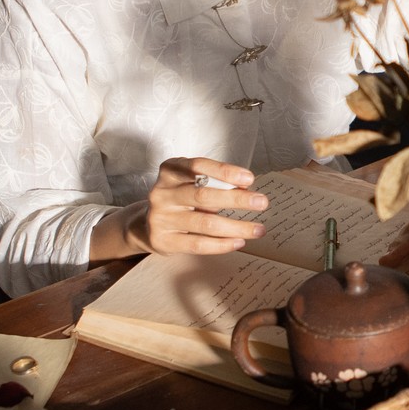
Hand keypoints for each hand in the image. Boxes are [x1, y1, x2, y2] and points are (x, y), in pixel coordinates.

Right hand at [90, 157, 268, 262]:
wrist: (146, 225)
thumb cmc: (179, 199)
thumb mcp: (190, 183)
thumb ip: (214, 184)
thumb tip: (247, 192)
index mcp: (170, 171)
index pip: (198, 166)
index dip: (225, 171)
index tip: (249, 179)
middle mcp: (161, 193)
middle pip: (203, 195)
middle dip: (236, 200)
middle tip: (262, 202)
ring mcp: (160, 218)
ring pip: (204, 222)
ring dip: (236, 226)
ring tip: (258, 229)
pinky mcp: (163, 240)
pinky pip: (197, 243)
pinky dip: (222, 244)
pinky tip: (239, 242)